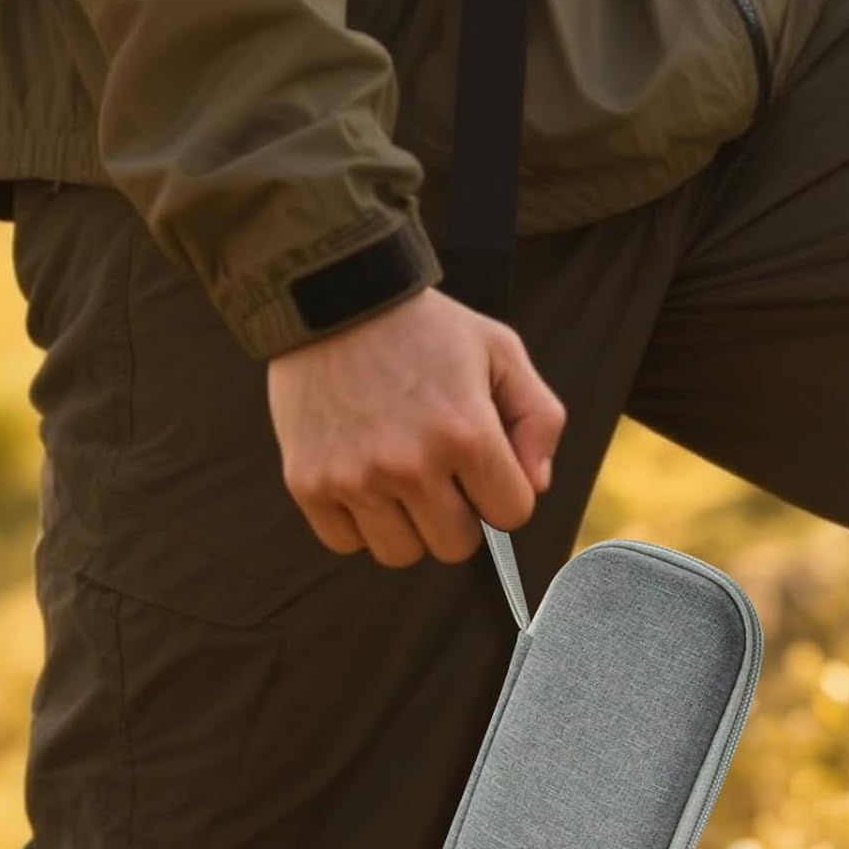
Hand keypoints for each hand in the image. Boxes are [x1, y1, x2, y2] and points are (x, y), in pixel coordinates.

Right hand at [267, 286, 565, 567]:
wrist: (332, 295)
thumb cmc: (422, 326)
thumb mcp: (500, 349)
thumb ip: (539, 418)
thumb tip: (535, 486)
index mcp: (466, 432)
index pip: (511, 514)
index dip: (502, 491)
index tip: (479, 464)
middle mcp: (410, 463)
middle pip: (455, 546)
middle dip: (457, 513)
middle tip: (437, 469)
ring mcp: (355, 477)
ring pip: (401, 553)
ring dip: (406, 524)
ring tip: (395, 475)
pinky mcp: (308, 482)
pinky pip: (344, 542)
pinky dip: (355, 522)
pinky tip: (358, 476)